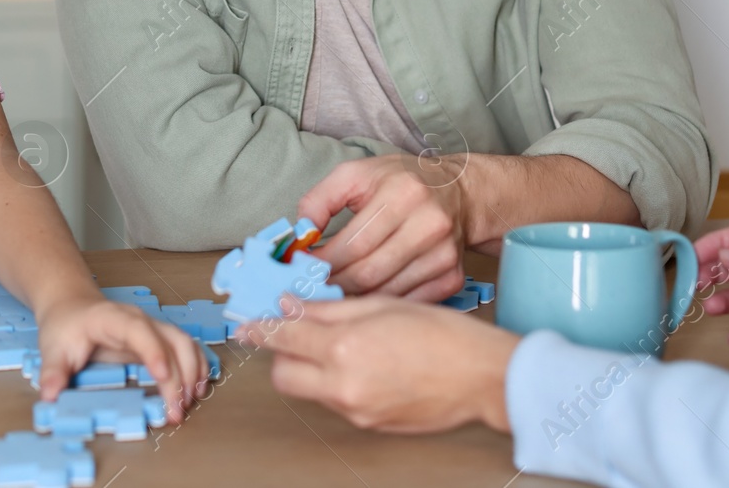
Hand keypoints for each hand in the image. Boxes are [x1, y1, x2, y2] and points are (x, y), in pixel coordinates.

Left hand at [34, 293, 208, 421]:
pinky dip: (196, 367)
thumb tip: (51, 395)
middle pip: (171, 340)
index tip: (163, 376)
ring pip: (185, 343)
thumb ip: (53, 372)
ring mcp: (152, 328)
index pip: (139, 331)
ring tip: (189, 403)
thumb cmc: (66, 325)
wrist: (73, 306)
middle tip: (176, 410)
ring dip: (193, 372)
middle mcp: (140, 321)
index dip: (154, 351)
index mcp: (114, 319)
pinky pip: (186, 348)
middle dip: (180, 375)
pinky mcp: (158, 339)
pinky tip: (196, 390)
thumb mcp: (52, 348)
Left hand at [242, 295, 517, 432]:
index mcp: (345, 348)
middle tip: (294, 333)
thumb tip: (292, 305)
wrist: (482, 377)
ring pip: (310, 390)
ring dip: (310, 368)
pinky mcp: (369, 424)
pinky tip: (363, 363)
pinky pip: (337, 402)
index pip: (283, 339)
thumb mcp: (382, 305)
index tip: (246, 324)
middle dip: (281, 355)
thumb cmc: (442, 333)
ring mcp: (356, 410)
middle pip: (284, 376)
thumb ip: (331, 308)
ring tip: (339, 345)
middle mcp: (344, 385)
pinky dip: (337, 382)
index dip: (260, 329)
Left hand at [298, 155, 467, 300]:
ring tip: (332, 295)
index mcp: (402, 193)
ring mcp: (444, 254)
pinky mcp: (452, 276)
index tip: (301, 271)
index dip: (323, 263)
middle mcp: (428, 224)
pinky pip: (407, 302)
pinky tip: (363, 301)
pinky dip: (381, 306)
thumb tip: (300, 237)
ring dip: (353, 300)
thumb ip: (319, 201)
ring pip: (386, 293)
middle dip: (333, 285)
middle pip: (369, 272)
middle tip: (311, 289)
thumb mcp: (355, 174)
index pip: (353, 243)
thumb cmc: (400, 182)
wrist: (459, 192)